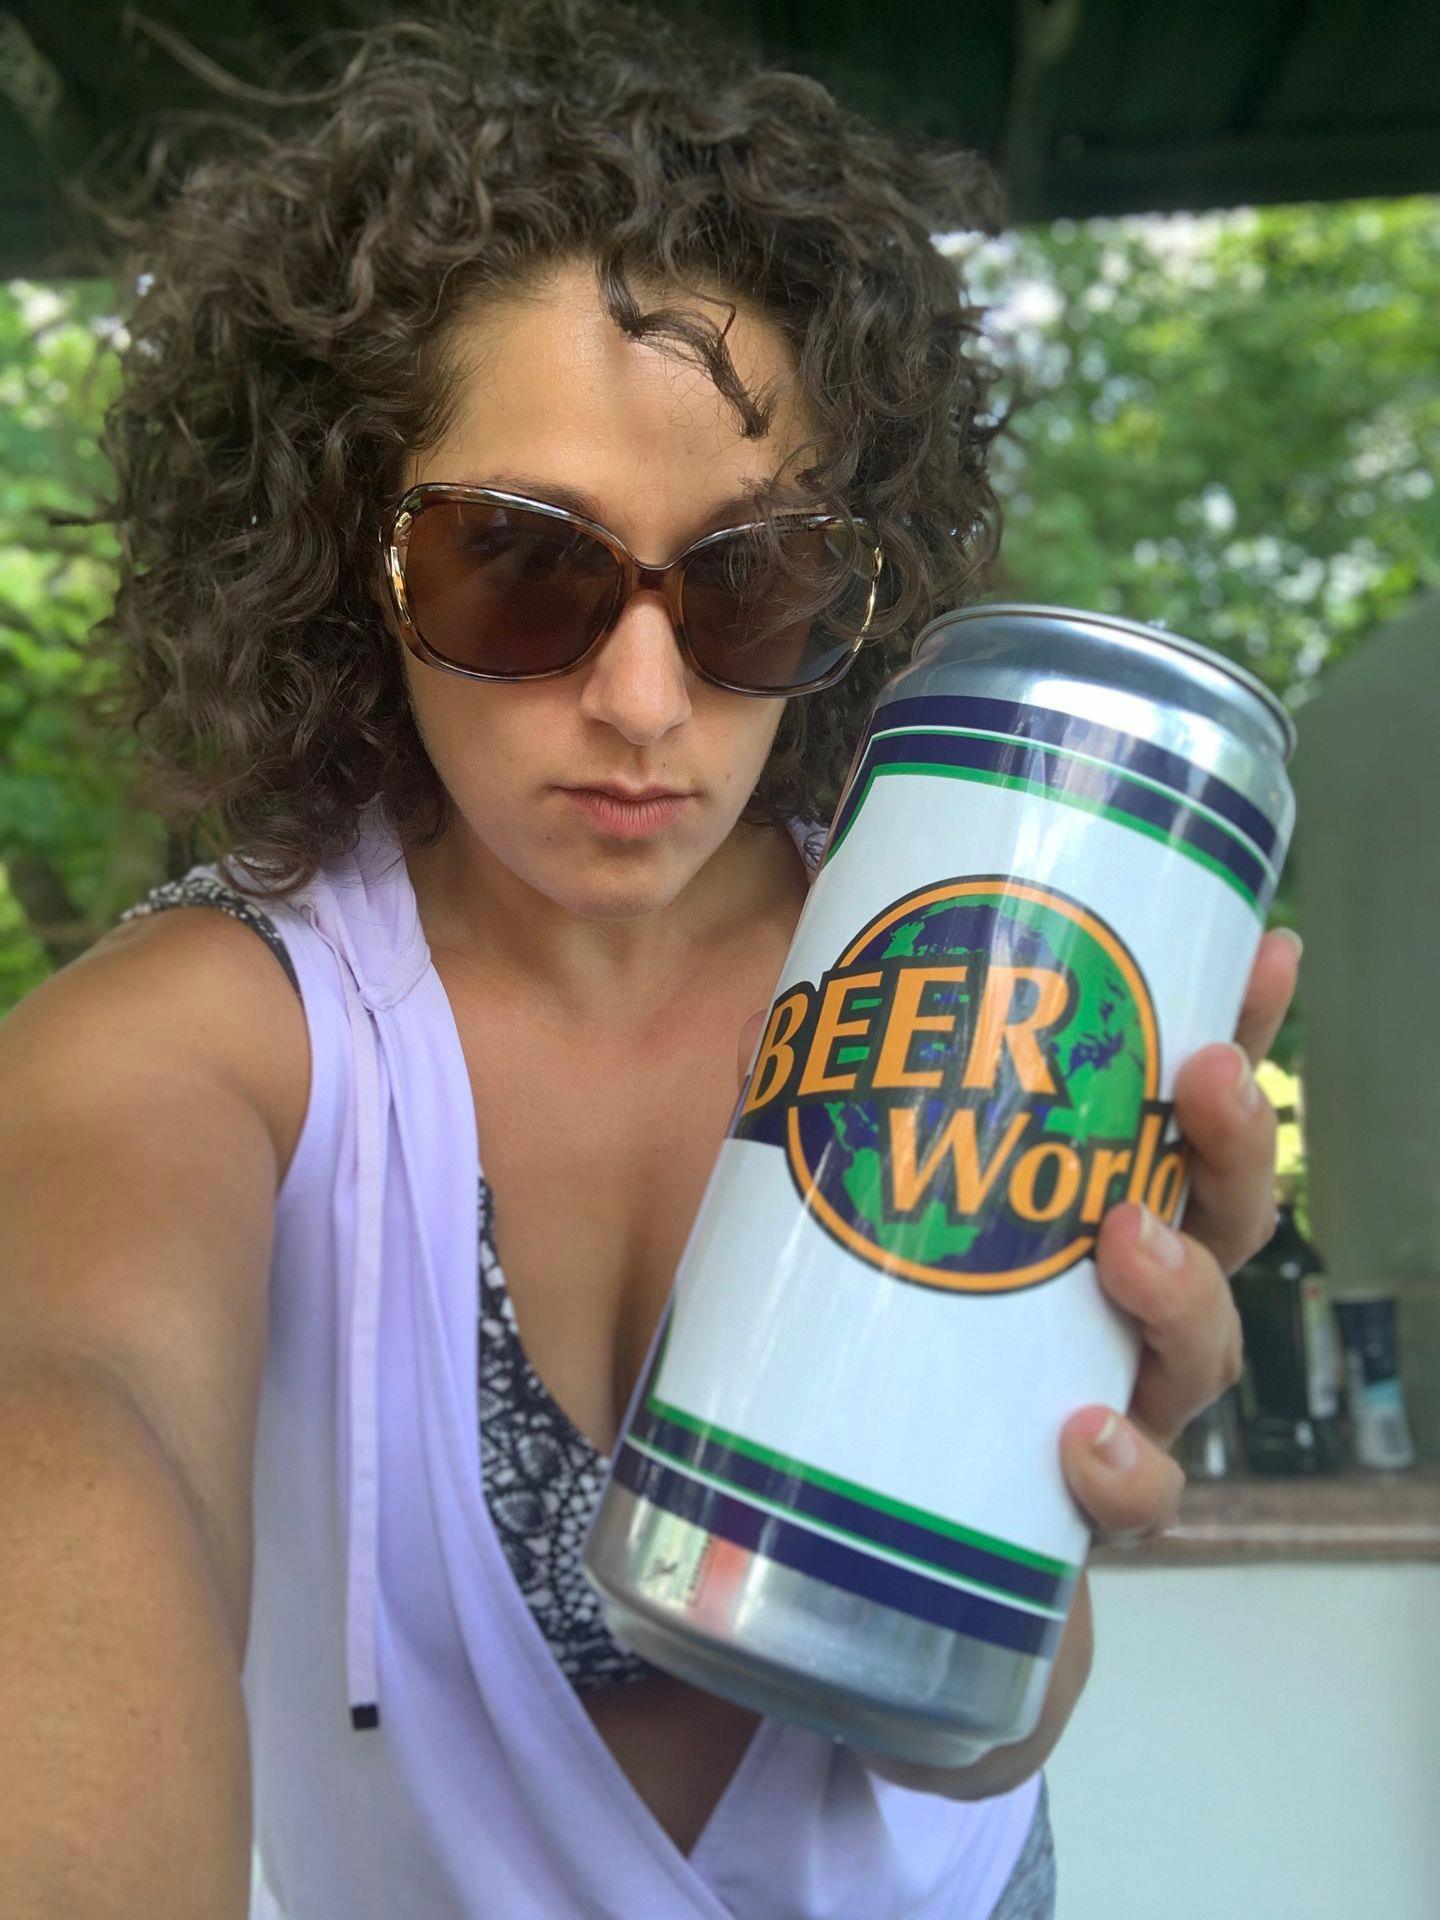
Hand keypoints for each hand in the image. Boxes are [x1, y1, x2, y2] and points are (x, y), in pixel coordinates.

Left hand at [738, 927, 1301, 1799]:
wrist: (856, 1528)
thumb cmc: (869, 1337)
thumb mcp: (833, 1213)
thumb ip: (811, 1129)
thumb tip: (763, 1033)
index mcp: (1095, 1211)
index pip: (1185, 1118)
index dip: (1242, 1032)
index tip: (1267, 952)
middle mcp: (1126, 1305)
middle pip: (1224, 1220)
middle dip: (1231, 1141)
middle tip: (1205, 1075)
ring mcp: (1117, 1403)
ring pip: (1199, 1350)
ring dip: (1186, 1288)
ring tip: (1131, 1241)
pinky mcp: (1078, 1508)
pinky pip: (1137, 1498)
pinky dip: (1125, 1473)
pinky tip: (1083, 1441)